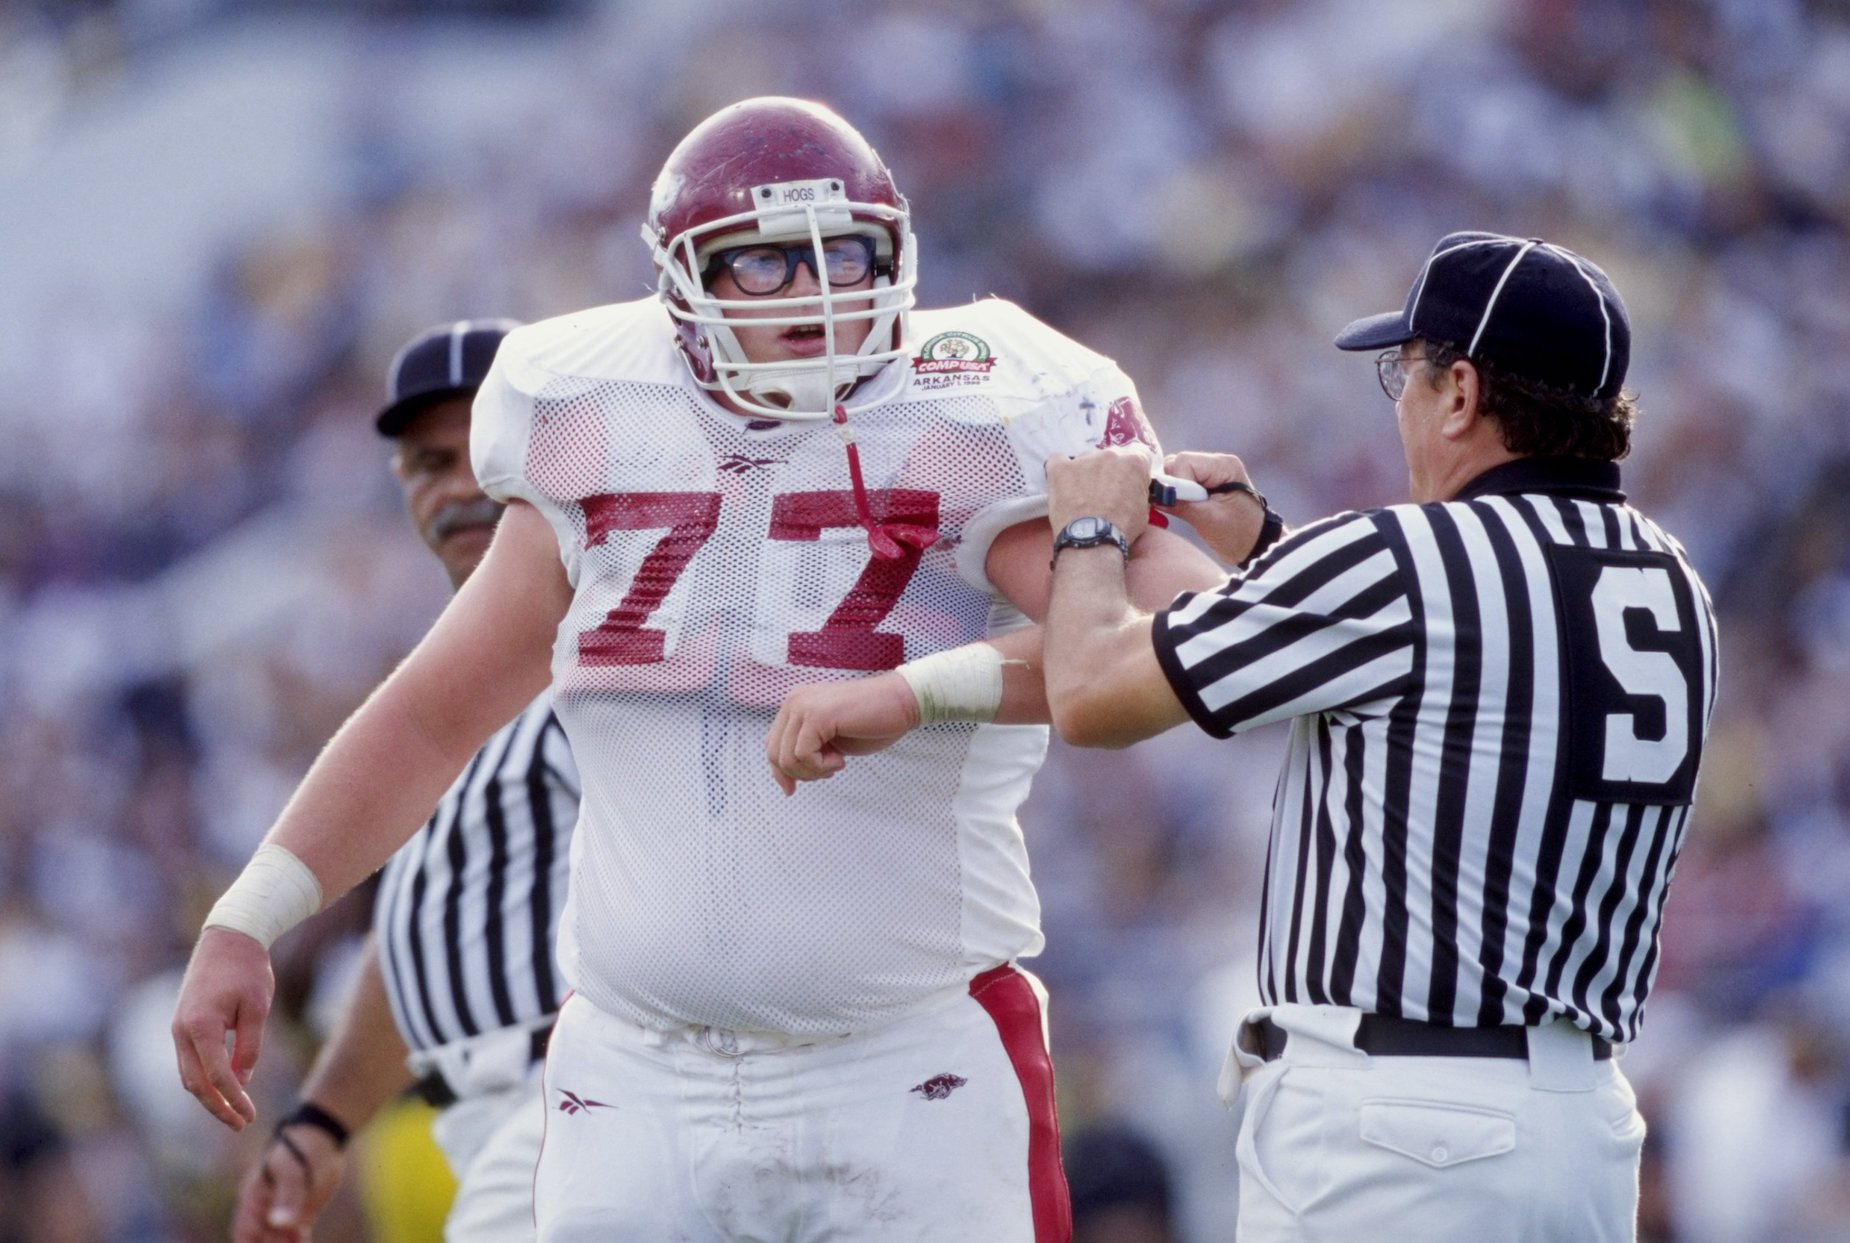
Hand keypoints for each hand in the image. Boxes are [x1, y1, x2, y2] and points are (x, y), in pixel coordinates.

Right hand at [171, 926, 273, 1128]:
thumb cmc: (248, 969)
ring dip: (209, 1096)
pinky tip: (225, 1087)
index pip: (216, 1076)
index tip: (250, 1116)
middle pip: (194, 1083)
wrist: (229, 937)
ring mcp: (178, 1028)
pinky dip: (204, 1078)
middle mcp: (182, 1031)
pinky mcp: (182, 1024)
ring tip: (234, 1112)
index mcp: (201, 1026)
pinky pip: (189, 1060)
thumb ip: (249, 1047)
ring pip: (188, 1074)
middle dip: (217, 1107)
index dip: (233, 1100)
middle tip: (241, 1123)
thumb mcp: (258, 1008)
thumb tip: (241, 1081)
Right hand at [231, 1124, 345, 1241]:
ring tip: (298, 1242)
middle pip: (261, 1240)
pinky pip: (295, 1235)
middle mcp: (265, 1208)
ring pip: (278, 1239)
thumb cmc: (302, 1150)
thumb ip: (288, 1197)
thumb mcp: (295, 1172)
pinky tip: (304, 1242)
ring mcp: (282, 1211)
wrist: (323, 1138)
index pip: (243, 1232)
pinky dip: (298, 1242)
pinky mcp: (299, 1213)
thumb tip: (278, 1224)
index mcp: (254, 1198)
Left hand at [765, 673, 920, 795]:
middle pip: (774, 754)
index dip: (780, 772)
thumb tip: (784, 778)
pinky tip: (840, 760)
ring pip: (787, 758)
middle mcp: (795, 701)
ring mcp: (804, 706)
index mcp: (796, 704)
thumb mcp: (829, 739)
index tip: (792, 789)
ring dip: (813, 771)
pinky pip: (803, 755)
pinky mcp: (817, 716)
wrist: (901, 703)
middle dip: (800, 774)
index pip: (771, 745)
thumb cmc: (872, 721)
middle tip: (828, 771)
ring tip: (837, 762)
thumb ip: (805, 748)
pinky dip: (821, 766)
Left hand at [1045, 445, 1152, 541]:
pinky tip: (1063, 483)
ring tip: (1082, 495)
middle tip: (1106, 492)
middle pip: (1111, 455)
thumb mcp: (1143, 509)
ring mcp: (1083, 459)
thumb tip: (1132, 486)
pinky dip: (1061, 469)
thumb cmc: (1121, 528)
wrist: (1092, 540)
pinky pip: (1058, 460)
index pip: (1138, 453)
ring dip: (1087, 472)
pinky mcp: (1060, 469)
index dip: (1133, 469)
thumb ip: (1138, 488)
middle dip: (1110, 470)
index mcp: (1133, 462)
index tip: (1129, 481)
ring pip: (1086, 459)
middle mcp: (1110, 454)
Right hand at [1157, 451, 1267, 565]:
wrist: (1255, 546)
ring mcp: (1210, 472)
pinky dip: (1176, 495)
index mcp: (1224, 465)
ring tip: (1189, 511)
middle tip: (1185, 509)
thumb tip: (1154, 496)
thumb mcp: (1208, 521)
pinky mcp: (1203, 483)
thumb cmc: (1238, 535)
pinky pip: (1179, 482)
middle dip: (1174, 487)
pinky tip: (1185, 509)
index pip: (1184, 462)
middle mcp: (1217, 463)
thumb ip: (1182, 505)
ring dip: (1174, 492)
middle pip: (1177, 464)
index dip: (1177, 483)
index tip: (1181, 505)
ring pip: (1174, 473)